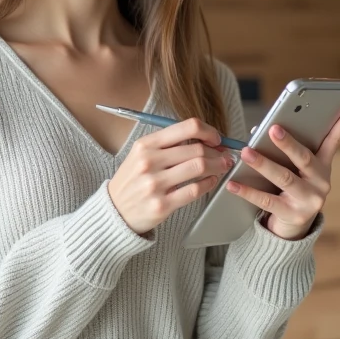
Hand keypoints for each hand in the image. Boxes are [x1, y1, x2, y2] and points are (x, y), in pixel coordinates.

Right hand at [108, 118, 233, 234]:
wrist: (114, 211)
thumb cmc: (133, 181)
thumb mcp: (142, 155)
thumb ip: (169, 145)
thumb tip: (205, 139)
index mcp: (145, 144)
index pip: (187, 127)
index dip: (208, 131)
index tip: (216, 138)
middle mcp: (149, 161)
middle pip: (197, 149)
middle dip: (217, 152)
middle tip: (225, 155)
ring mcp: (154, 184)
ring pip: (199, 167)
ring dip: (217, 166)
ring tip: (222, 167)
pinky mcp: (162, 205)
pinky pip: (194, 190)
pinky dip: (208, 184)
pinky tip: (211, 181)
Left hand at [225, 99, 339, 239]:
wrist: (294, 228)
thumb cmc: (292, 188)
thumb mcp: (297, 169)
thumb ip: (285, 149)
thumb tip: (258, 131)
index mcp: (323, 165)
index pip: (335, 138)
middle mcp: (320, 181)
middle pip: (304, 158)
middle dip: (288, 143)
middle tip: (273, 128)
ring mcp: (308, 200)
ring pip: (284, 178)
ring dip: (263, 163)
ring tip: (246, 152)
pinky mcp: (292, 215)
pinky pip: (267, 201)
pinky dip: (248, 191)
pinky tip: (233, 184)